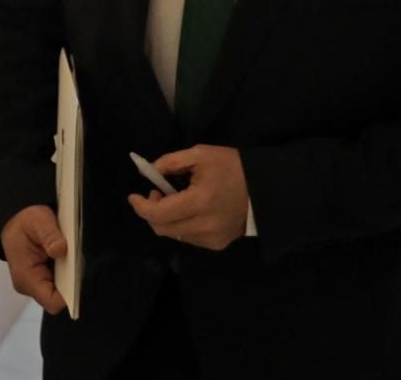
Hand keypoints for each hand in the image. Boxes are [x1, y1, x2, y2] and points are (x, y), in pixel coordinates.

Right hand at [0, 205, 67, 314]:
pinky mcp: (42, 279)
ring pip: (61, 290)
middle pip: (59, 297)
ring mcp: (35, 283)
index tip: (80, 276)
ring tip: (73, 258)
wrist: (16, 218)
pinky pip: (59, 283)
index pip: (52, 301)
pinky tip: (68, 259)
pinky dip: (67, 272)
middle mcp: (29, 286)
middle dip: (71, 282)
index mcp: (26, 277)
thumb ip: (49, 235)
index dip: (69, 294)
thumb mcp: (38, 221)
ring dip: (70, 276)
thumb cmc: (25, 221)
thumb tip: (60, 249)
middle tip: (78, 262)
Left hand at [127, 144, 249, 250]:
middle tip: (158, 192)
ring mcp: (212, 239)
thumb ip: (169, 162)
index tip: (134, 196)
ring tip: (175, 200)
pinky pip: (188, 238)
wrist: (266, 190)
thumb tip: (147, 172)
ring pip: (173, 234)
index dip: (140, 206)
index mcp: (199, 203)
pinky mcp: (218, 244)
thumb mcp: (199, 155)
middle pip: (161, 228)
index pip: (157, 214)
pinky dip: (180, 225)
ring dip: (166, 219)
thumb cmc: (232, 167)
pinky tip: (189, 211)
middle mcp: (204, 226)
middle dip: (151, 211)